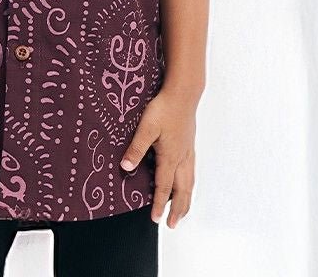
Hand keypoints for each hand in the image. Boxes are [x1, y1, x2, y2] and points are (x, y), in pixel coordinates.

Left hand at [119, 89, 196, 228]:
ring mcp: (188, 151)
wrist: (183, 93)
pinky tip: (187, 182)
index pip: (164, 187)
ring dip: (185, 199)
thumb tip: (126, 167)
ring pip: (189, 182)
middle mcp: (182, 158)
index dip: (159, 204)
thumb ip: (136, 148)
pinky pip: (191, 171)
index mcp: (170, 157)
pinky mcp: (190, 144)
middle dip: (177, 209)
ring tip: (183, 210)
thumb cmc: (164, 108)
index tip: (156, 220)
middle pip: (182, 190)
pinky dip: (189, 184)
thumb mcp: (146, 127)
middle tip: (173, 224)